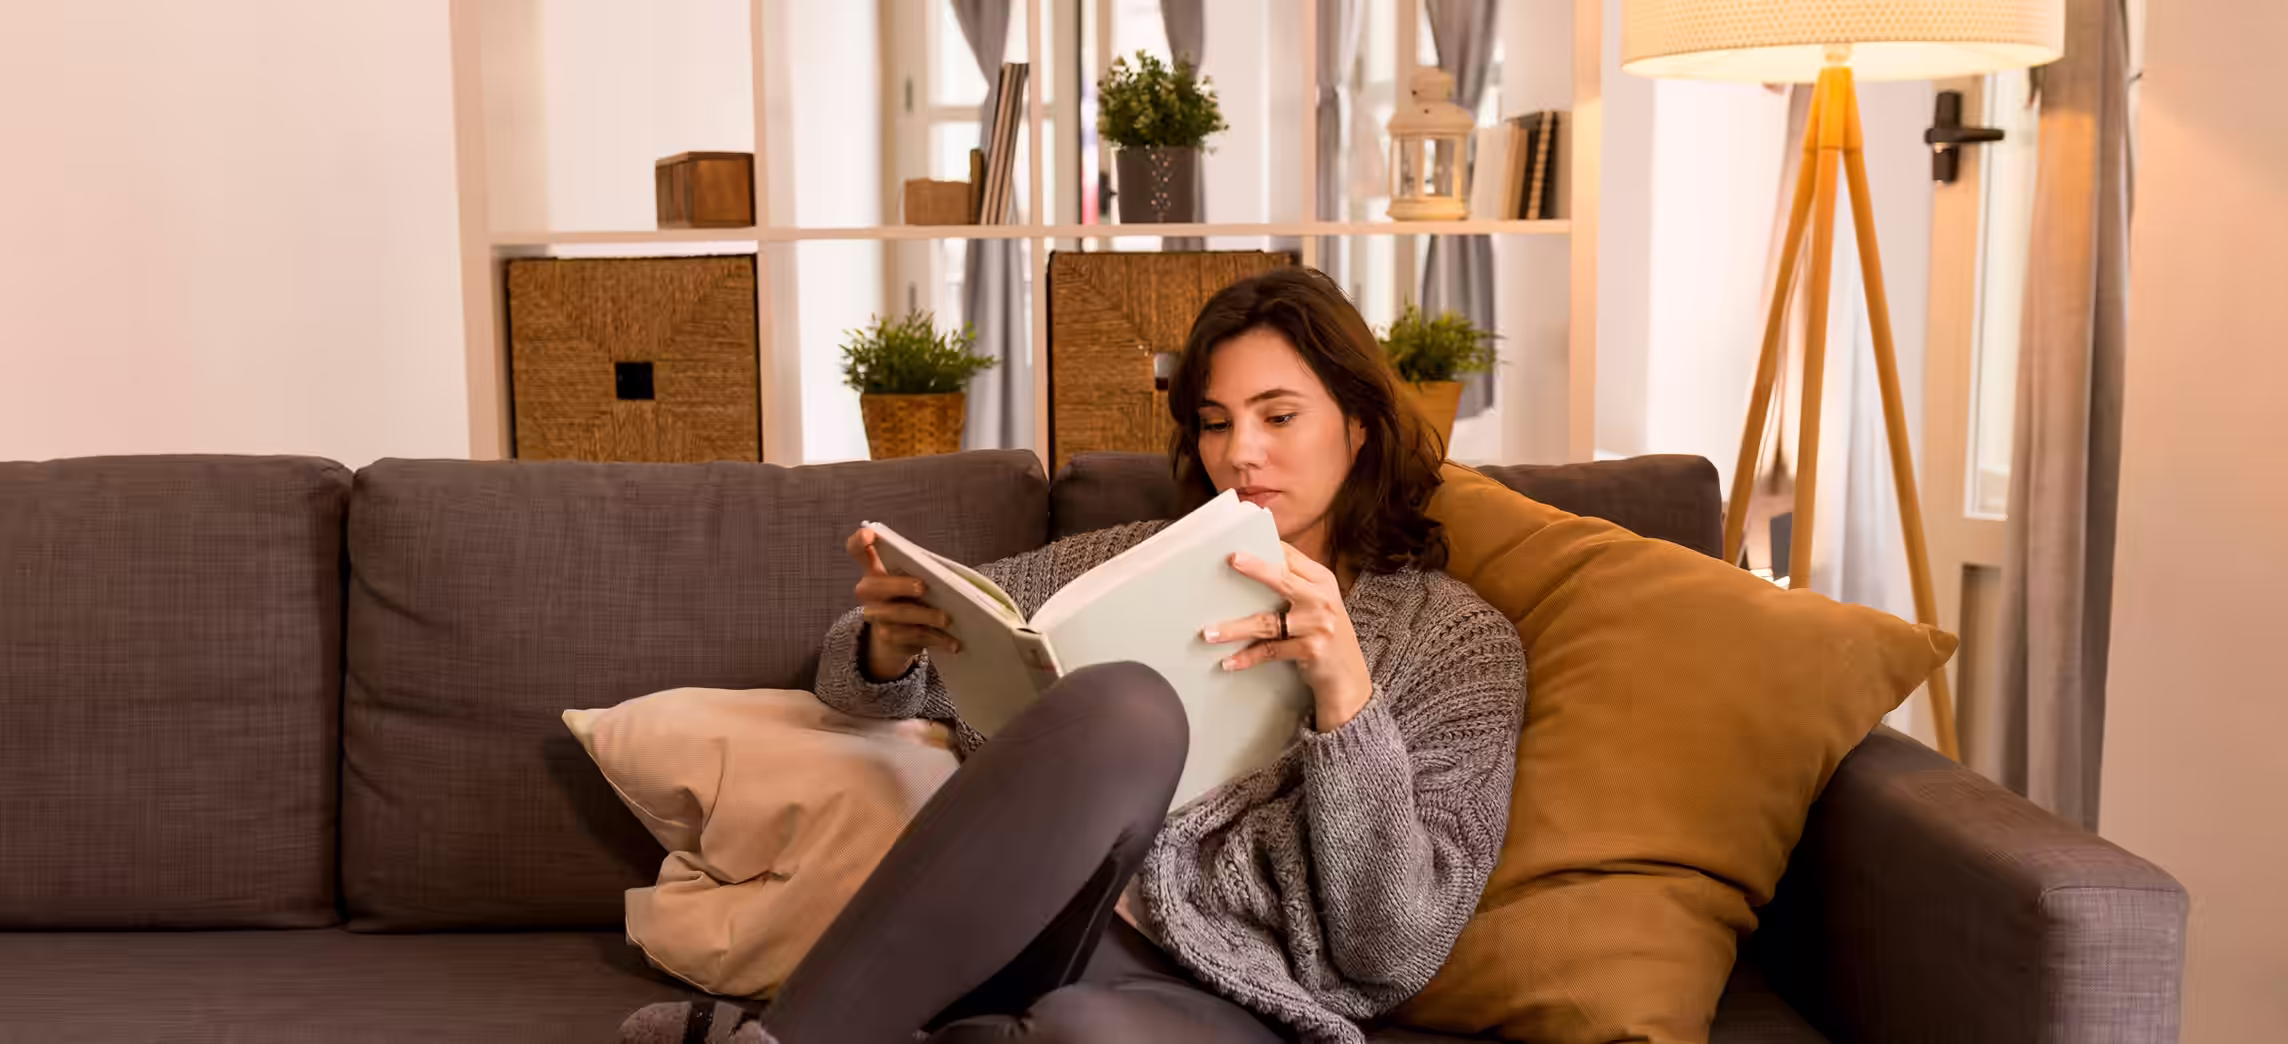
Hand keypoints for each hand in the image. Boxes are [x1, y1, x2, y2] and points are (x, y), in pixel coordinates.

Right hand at [845, 527, 959, 680]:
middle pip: (874, 586)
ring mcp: (876, 617)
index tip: (868, 535)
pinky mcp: (889, 640)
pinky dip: (936, 638)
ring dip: (924, 616)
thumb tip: (948, 572)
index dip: (859, 542)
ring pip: (896, 615)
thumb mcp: (909, 579)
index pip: (857, 550)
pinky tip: (953, 642)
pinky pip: (913, 637)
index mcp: (874, 570)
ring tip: (946, 619)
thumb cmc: (907, 597)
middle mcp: (869, 593)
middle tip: (922, 587)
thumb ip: (919, 568)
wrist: (894, 639)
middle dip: (900, 585)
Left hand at [1204, 543, 1372, 730]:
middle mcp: (1321, 599)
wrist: (1347, 674)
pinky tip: (1228, 662)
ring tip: (1209, 633)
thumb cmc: (1324, 631)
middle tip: (1232, 561)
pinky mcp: (1311, 650)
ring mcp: (1317, 625)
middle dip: (1256, 569)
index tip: (1238, 544)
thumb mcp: (1318, 602)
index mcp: (1322, 580)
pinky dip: (1247, 657)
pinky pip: (1270, 651)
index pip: (1291, 556)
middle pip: (1283, 579)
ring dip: (1235, 629)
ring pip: (1267, 622)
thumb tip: (1251, 564)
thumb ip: (1295, 582)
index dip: (1265, 548)